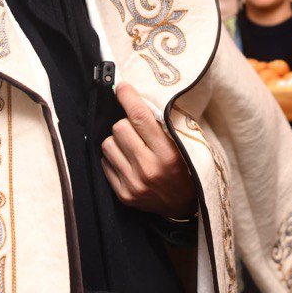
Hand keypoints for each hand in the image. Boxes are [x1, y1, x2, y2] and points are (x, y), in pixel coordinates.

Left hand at [101, 83, 196, 217]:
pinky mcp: (123, 194)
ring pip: (107, 144)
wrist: (185, 206)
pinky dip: (113, 158)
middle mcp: (148, 169)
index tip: (121, 86)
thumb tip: (139, 98)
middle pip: (119, 128)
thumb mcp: (185, 145)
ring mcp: (133, 183)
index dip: (128, 97)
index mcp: (168, 154)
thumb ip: (165, 125)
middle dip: (125, 123)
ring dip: (117, 141)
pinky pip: (104, 163)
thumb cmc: (187, 168)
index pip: (141, 118)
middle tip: (136, 129)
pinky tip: (127, 161)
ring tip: (131, 146)